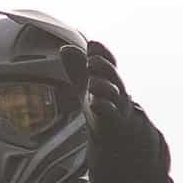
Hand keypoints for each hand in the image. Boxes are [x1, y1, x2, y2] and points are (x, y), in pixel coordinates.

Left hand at [82, 42, 167, 182]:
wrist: (116, 138)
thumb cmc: (101, 108)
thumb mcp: (86, 87)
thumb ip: (77, 68)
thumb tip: (65, 48)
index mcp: (109, 80)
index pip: (109, 62)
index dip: (103, 53)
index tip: (93, 44)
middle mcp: (116, 91)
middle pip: (113, 76)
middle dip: (103, 67)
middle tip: (91, 61)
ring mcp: (117, 107)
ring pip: (114, 94)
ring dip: (103, 86)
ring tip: (92, 82)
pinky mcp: (114, 123)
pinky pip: (111, 114)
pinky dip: (104, 107)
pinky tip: (95, 103)